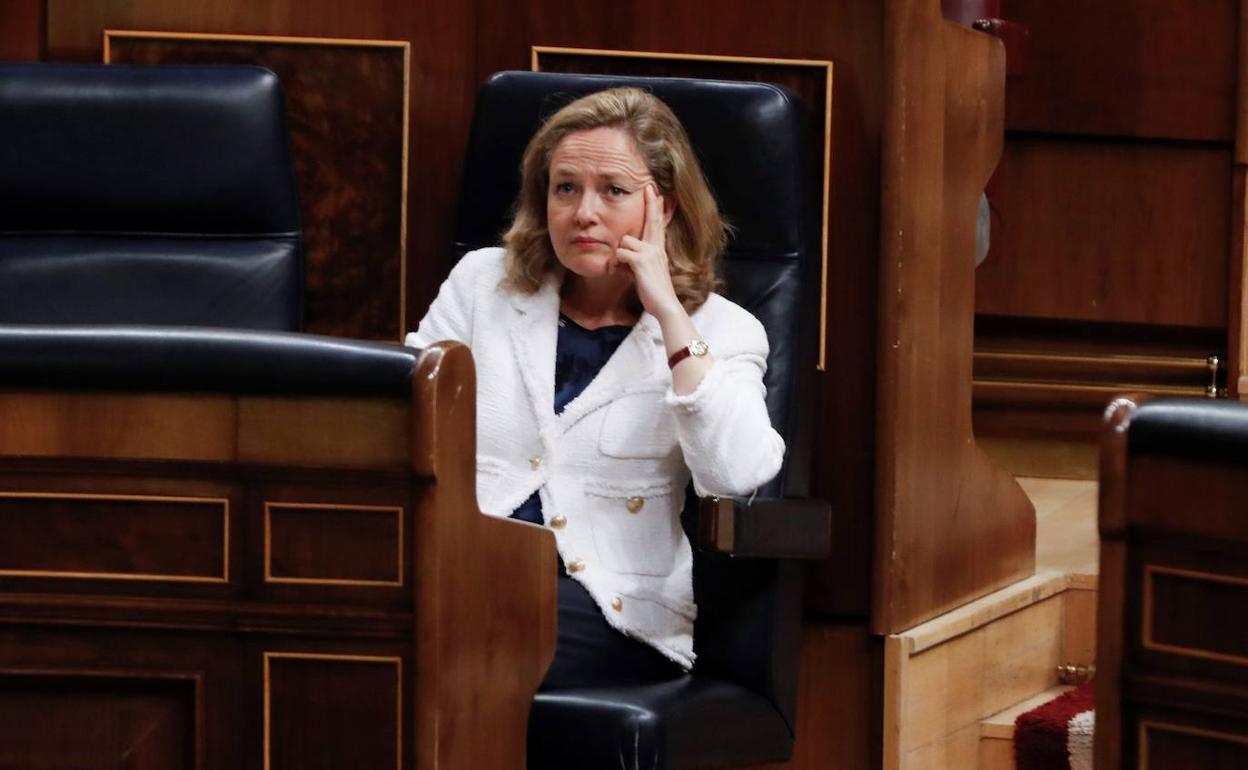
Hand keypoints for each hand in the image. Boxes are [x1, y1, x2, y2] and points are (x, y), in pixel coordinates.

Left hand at [615, 185, 681, 319]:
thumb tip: (624, 254)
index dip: (655, 208)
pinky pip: (620, 253)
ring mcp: (650, 253)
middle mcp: (656, 248)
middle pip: (652, 220)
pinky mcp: (641, 261)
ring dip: (622, 255)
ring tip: (628, 270)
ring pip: (625, 241)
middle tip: (649, 186)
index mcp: (658, 250)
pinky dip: (619, 264)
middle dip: (651, 203)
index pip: (657, 224)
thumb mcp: (648, 272)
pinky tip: (626, 273)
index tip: (656, 193)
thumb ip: (638, 260)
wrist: (666, 304)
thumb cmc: (655, 291)